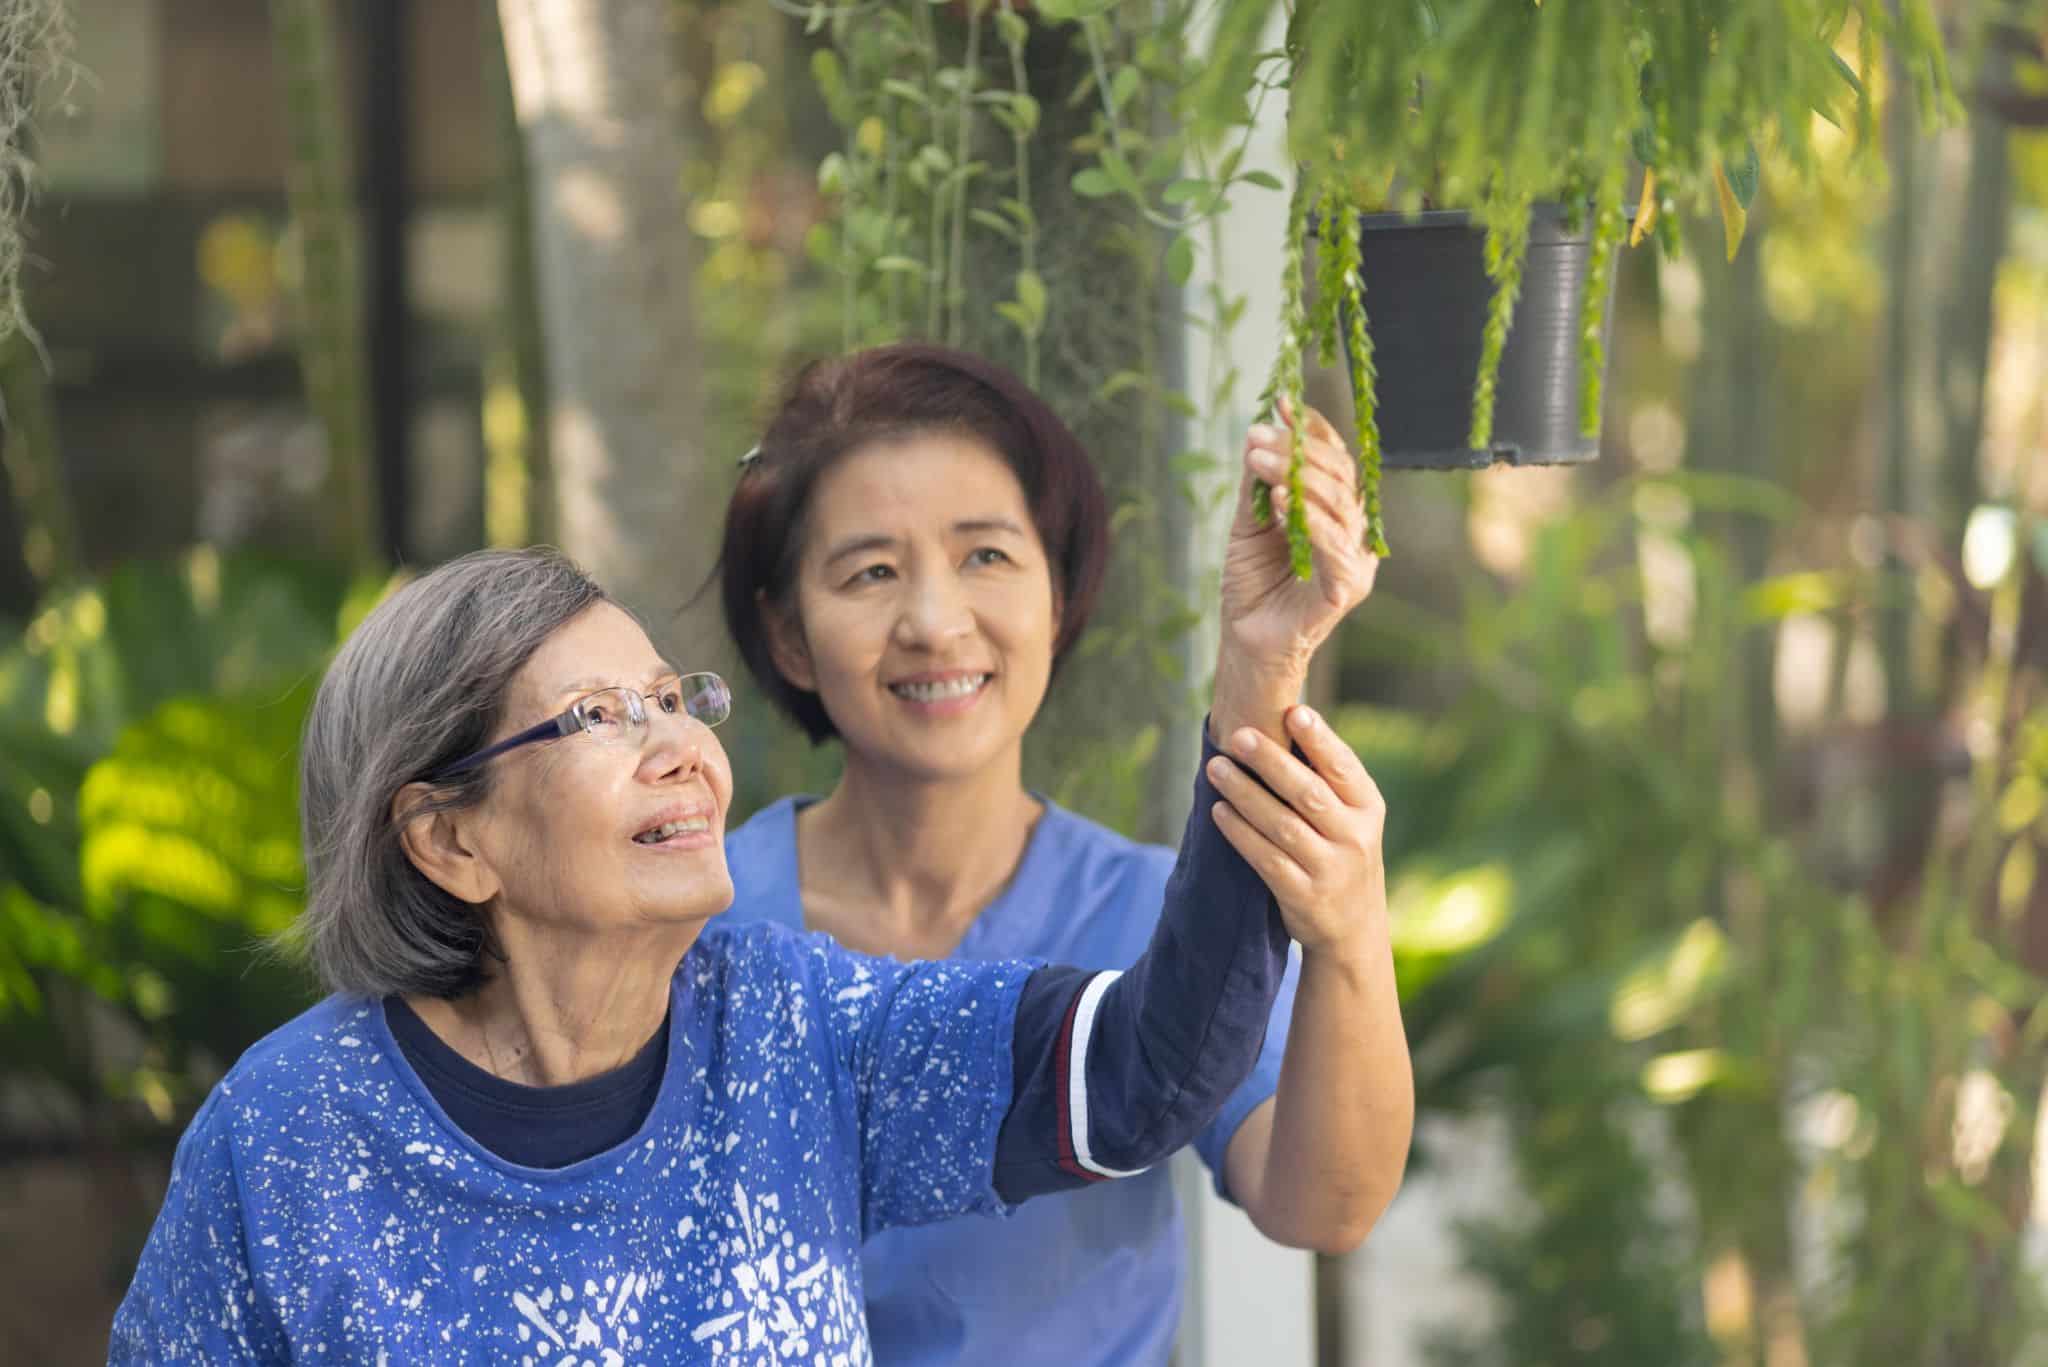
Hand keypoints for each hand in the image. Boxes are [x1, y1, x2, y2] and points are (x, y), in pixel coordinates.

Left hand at [1206, 704, 1386, 960]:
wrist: (1354, 931)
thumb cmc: (1342, 854)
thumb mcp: (1352, 819)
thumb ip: (1326, 780)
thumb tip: (1282, 719)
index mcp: (1368, 808)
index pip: (1343, 767)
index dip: (1320, 739)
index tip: (1293, 711)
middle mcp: (1355, 837)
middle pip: (1308, 793)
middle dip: (1271, 761)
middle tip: (1237, 735)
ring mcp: (1330, 869)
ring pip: (1282, 825)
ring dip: (1245, 794)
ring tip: (1215, 768)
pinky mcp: (1303, 896)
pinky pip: (1266, 859)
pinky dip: (1240, 834)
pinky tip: (1218, 812)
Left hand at [1218, 395, 1379, 675]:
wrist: (1246, 640)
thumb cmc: (1253, 584)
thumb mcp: (1250, 523)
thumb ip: (1258, 485)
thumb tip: (1256, 436)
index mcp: (1338, 512)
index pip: (1335, 460)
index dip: (1313, 429)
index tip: (1280, 403)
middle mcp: (1355, 532)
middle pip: (1341, 476)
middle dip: (1299, 449)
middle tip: (1259, 437)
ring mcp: (1356, 561)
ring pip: (1340, 504)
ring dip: (1299, 476)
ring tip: (1261, 463)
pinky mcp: (1347, 589)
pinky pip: (1334, 545)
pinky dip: (1308, 518)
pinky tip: (1280, 499)